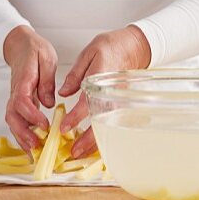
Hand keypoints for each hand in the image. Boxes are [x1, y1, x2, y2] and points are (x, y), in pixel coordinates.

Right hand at [2, 25, 58, 151]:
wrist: (19, 46)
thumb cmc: (34, 50)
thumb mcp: (46, 58)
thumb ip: (47, 80)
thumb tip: (49, 103)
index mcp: (23, 81)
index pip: (22, 102)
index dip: (31, 115)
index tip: (45, 125)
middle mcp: (16, 93)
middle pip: (12, 116)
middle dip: (23, 133)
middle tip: (36, 146)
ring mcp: (15, 99)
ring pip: (13, 121)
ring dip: (21, 137)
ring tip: (34, 152)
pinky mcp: (19, 103)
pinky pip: (18, 120)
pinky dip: (23, 134)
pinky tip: (33, 146)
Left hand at [58, 25, 151, 157]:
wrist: (135, 46)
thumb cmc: (111, 47)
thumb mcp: (89, 53)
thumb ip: (75, 74)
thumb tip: (63, 93)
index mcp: (101, 79)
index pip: (87, 103)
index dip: (75, 117)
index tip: (64, 128)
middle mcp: (113, 93)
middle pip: (101, 121)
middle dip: (87, 139)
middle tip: (73, 151)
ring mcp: (120, 100)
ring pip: (109, 126)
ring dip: (96, 142)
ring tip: (81, 153)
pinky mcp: (123, 104)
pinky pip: (113, 123)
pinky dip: (104, 135)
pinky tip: (93, 145)